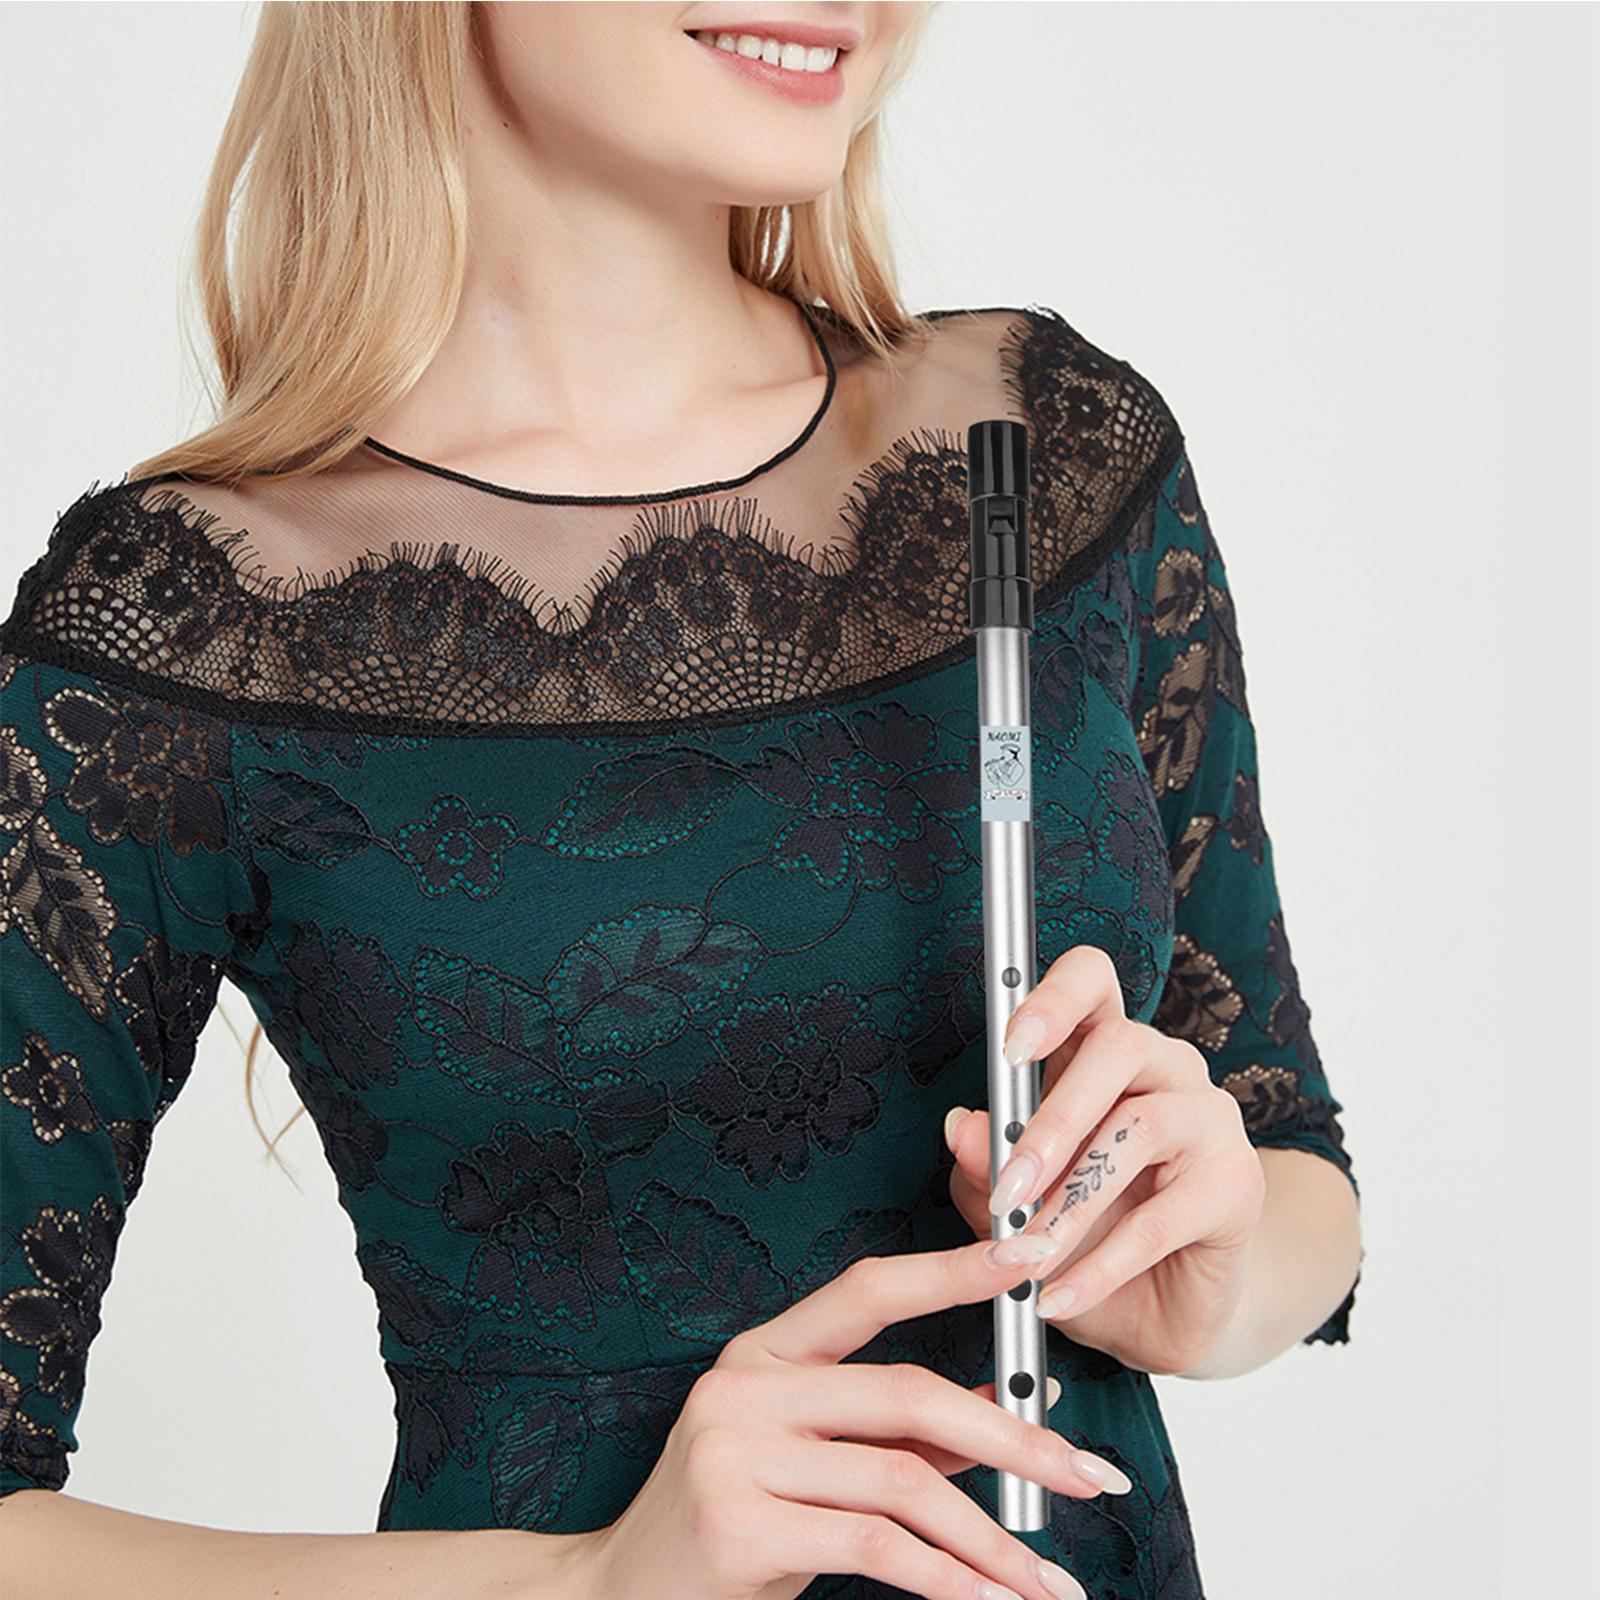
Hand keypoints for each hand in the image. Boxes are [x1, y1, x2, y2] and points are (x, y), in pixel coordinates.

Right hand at [572, 1236, 1133, 1599]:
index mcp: (762, 1352)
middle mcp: (743, 1386)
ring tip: (1051, 1582)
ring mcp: (733, 1452)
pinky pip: (876, 1548)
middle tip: (1089, 1475)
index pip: (869, 1290)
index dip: (953, 1269)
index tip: (1030, 1257)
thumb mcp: (813, 1467)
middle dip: (1013, 1438)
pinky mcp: (737, 1526)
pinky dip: (947, 1580)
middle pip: (908, 1392)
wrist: (622, 1598)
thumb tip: (1018, 1413)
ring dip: (993, 1537)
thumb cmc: (731, 1527)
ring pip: (904, 1480)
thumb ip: (904, 1438)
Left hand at [944, 944, 1267, 1376]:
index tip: (1011, 1045)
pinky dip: (1101, 1266)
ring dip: (1073, 1200)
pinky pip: (1163, 1219)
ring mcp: (1210, 1119)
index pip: (1092, 981)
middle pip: (1120, 1045)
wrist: (1163, 1310)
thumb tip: (959, 1125)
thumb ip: (985, 1160)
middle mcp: (1165, 1068)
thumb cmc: (1085, 1232)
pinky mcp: (1239, 1185)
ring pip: (1141, 1127)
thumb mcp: (1017, 1199)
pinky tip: (1060, 1297)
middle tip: (1009, 1185)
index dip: (1055, 998)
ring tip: (1029, 1253)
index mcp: (1105, 1050)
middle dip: (1053, 1119)